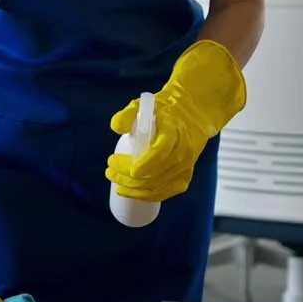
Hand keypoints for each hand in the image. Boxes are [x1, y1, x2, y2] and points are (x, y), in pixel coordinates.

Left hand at [105, 40, 245, 202]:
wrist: (192, 116)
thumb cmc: (165, 112)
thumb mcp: (145, 105)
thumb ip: (128, 114)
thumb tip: (116, 127)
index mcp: (173, 132)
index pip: (158, 152)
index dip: (140, 164)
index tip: (116, 163)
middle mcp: (182, 152)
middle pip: (154, 173)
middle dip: (127, 177)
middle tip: (109, 171)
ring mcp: (185, 166)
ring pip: (158, 186)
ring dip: (134, 190)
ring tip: (116, 184)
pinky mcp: (185, 177)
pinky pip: (167, 192)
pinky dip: (149, 196)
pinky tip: (134, 194)